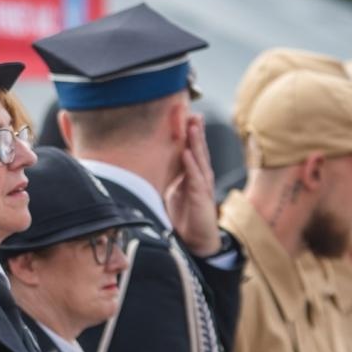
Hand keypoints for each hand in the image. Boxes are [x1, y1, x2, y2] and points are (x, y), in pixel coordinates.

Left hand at [164, 114, 220, 256]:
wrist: (197, 240)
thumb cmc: (185, 216)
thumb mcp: (173, 193)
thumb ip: (168, 178)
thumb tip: (151, 167)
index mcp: (191, 174)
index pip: (189, 149)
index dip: (186, 133)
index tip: (182, 115)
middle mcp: (199, 176)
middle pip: (197, 148)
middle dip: (194, 130)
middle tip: (191, 111)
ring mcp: (201, 185)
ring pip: (199, 159)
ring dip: (195, 141)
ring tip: (192, 125)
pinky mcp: (200, 197)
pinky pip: (195, 178)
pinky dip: (190, 165)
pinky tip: (186, 153)